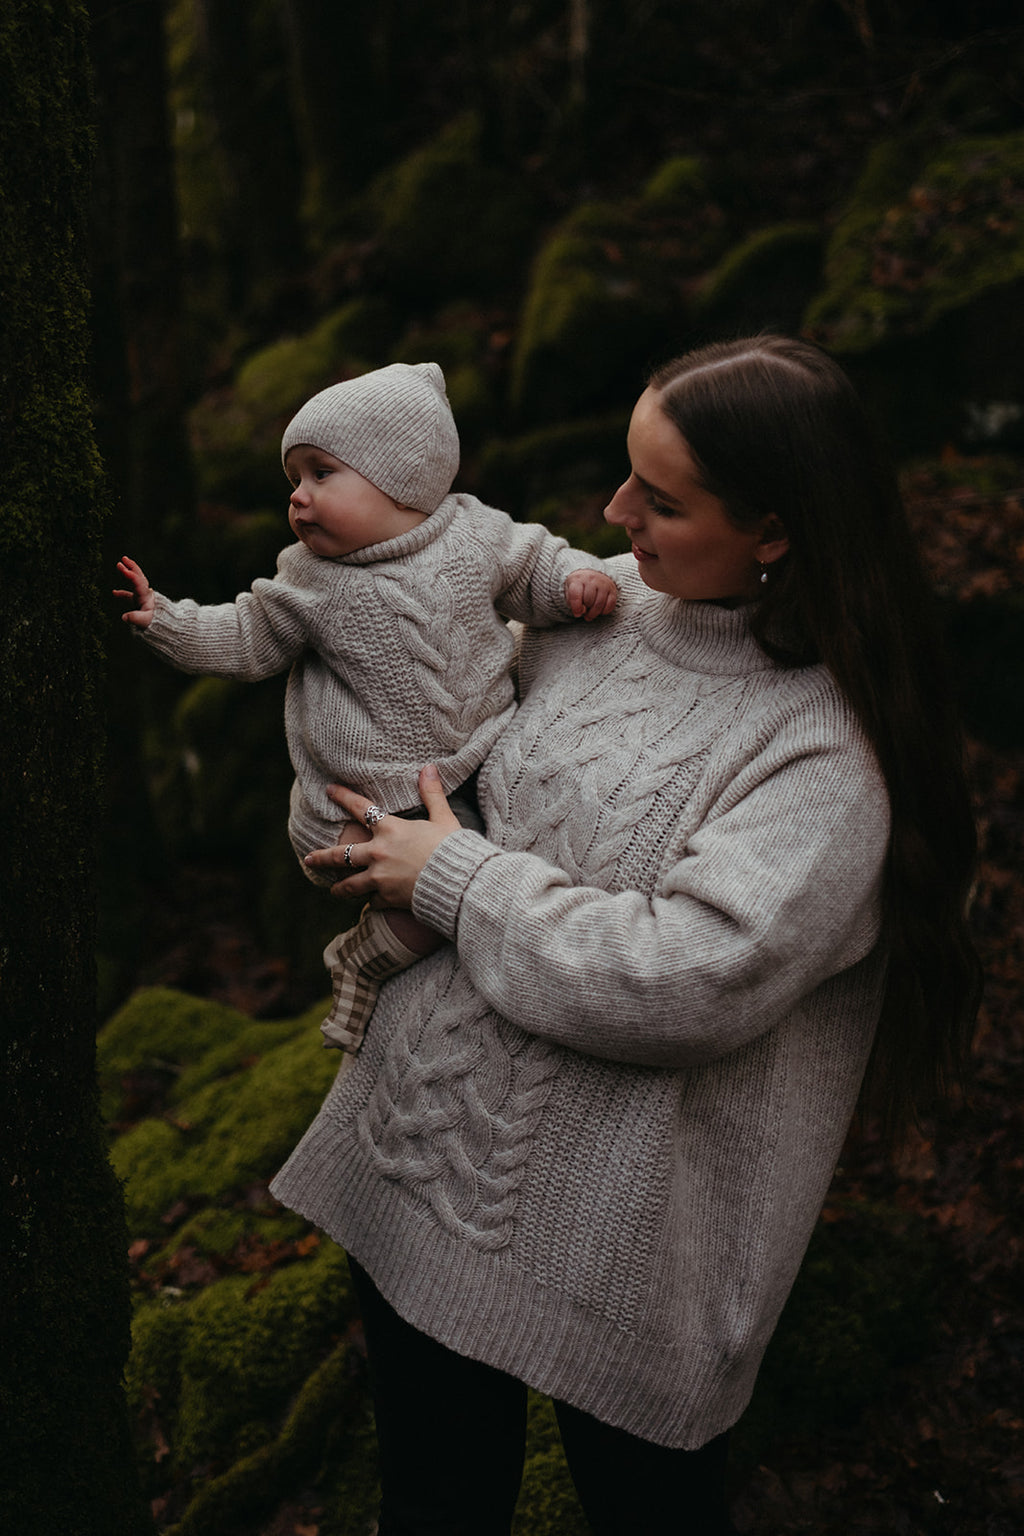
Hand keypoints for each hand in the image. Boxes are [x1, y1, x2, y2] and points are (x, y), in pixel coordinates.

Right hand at [114, 556, 155, 627]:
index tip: (124, 569)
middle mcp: (145, 595)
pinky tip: (114, 592)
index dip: (131, 576)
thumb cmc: (157, 625)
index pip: (138, 584)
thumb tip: (124, 617)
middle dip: (131, 568)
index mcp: (146, 597)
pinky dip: (123, 593)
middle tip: (123, 558)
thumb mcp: (146, 622)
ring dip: (128, 574)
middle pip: (139, 578)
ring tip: (120, 565)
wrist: (168, 628)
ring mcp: (143, 598)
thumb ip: (135, 619)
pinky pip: (131, 594)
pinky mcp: (141, 604)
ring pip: (136, 583)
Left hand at [304, 765, 460, 906]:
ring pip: (350, 884)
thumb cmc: (454, 848)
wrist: (460, 883)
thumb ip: (432, 794)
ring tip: (333, 889)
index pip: (361, 809)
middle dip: (322, 857)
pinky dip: (371, 902)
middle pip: (341, 855)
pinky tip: (369, 903)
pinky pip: (372, 901)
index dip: (343, 797)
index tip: (329, 790)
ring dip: (340, 887)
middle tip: (309, 859)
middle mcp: (379, 853)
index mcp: (390, 829)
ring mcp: (380, 878)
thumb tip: (429, 767)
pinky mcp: (388, 898)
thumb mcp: (444, 818)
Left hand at [565, 568, 617, 620]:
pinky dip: (604, 611)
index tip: (577, 613)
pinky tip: (600, 611)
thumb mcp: (570, 591)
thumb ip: (572, 602)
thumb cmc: (579, 586)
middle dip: (586, 610)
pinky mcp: (612, 589)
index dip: (576, 607)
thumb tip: (581, 612)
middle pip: (588, 601)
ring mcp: (603, 583)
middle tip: (585, 611)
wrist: (593, 574)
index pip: (575, 594)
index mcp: (578, 579)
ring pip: (599, 604)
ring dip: (594, 613)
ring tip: (590, 614)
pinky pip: (610, 604)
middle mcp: (591, 579)